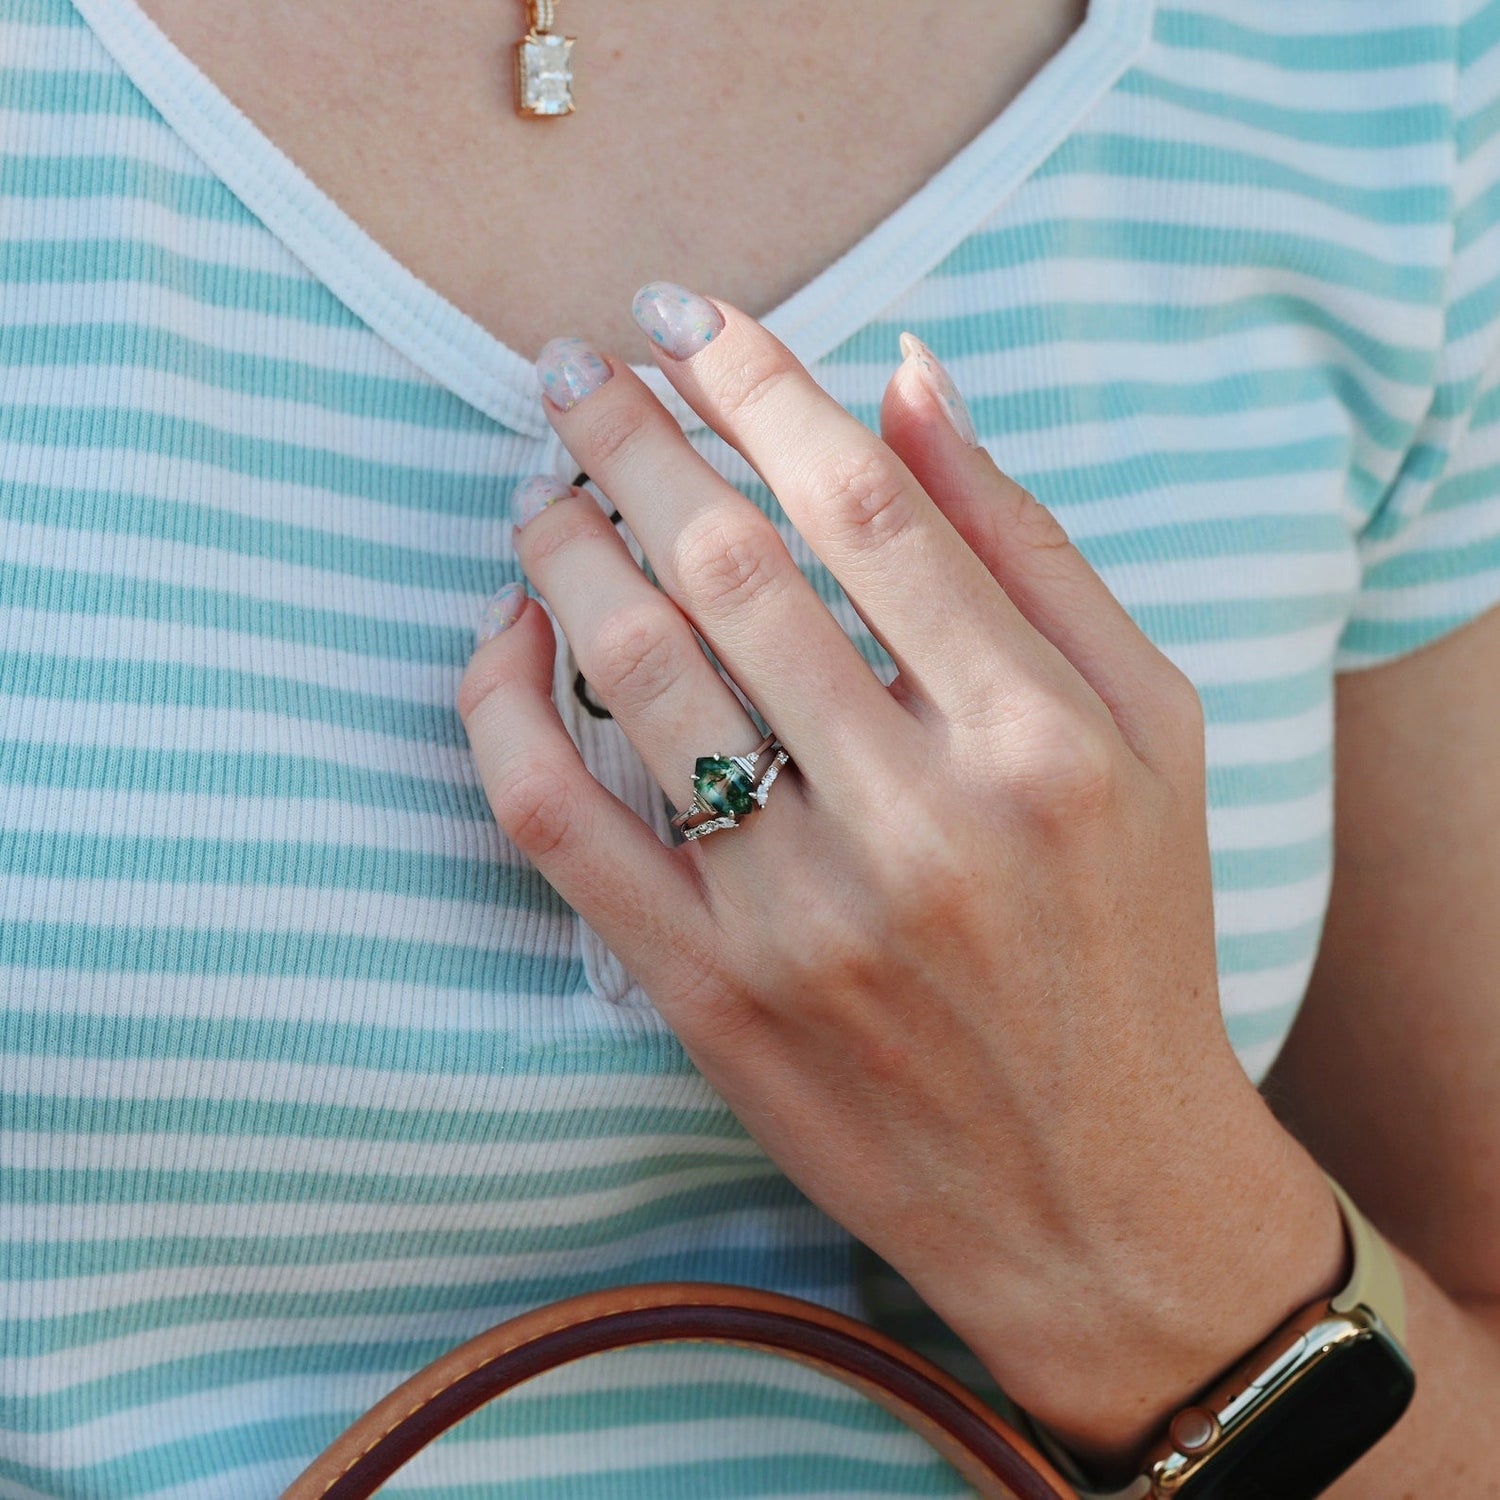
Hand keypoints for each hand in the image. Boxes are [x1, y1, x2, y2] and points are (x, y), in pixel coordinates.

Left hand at [457, 284, 1343, 1467]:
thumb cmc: (1133, 944)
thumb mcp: (1153, 733)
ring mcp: (798, 915)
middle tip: (571, 370)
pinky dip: (502, 704)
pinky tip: (504, 635)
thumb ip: (1032, 549)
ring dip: (560, 545)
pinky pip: (558, 820)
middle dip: (626, 435)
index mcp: (1040, 736)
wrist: (1092, 1189)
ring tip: (541, 484)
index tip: (680, 316)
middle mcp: (919, 818)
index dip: (752, 380)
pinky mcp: (707, 994)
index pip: (861, 503)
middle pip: (727, 563)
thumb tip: (912, 376)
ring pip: (631, 670)